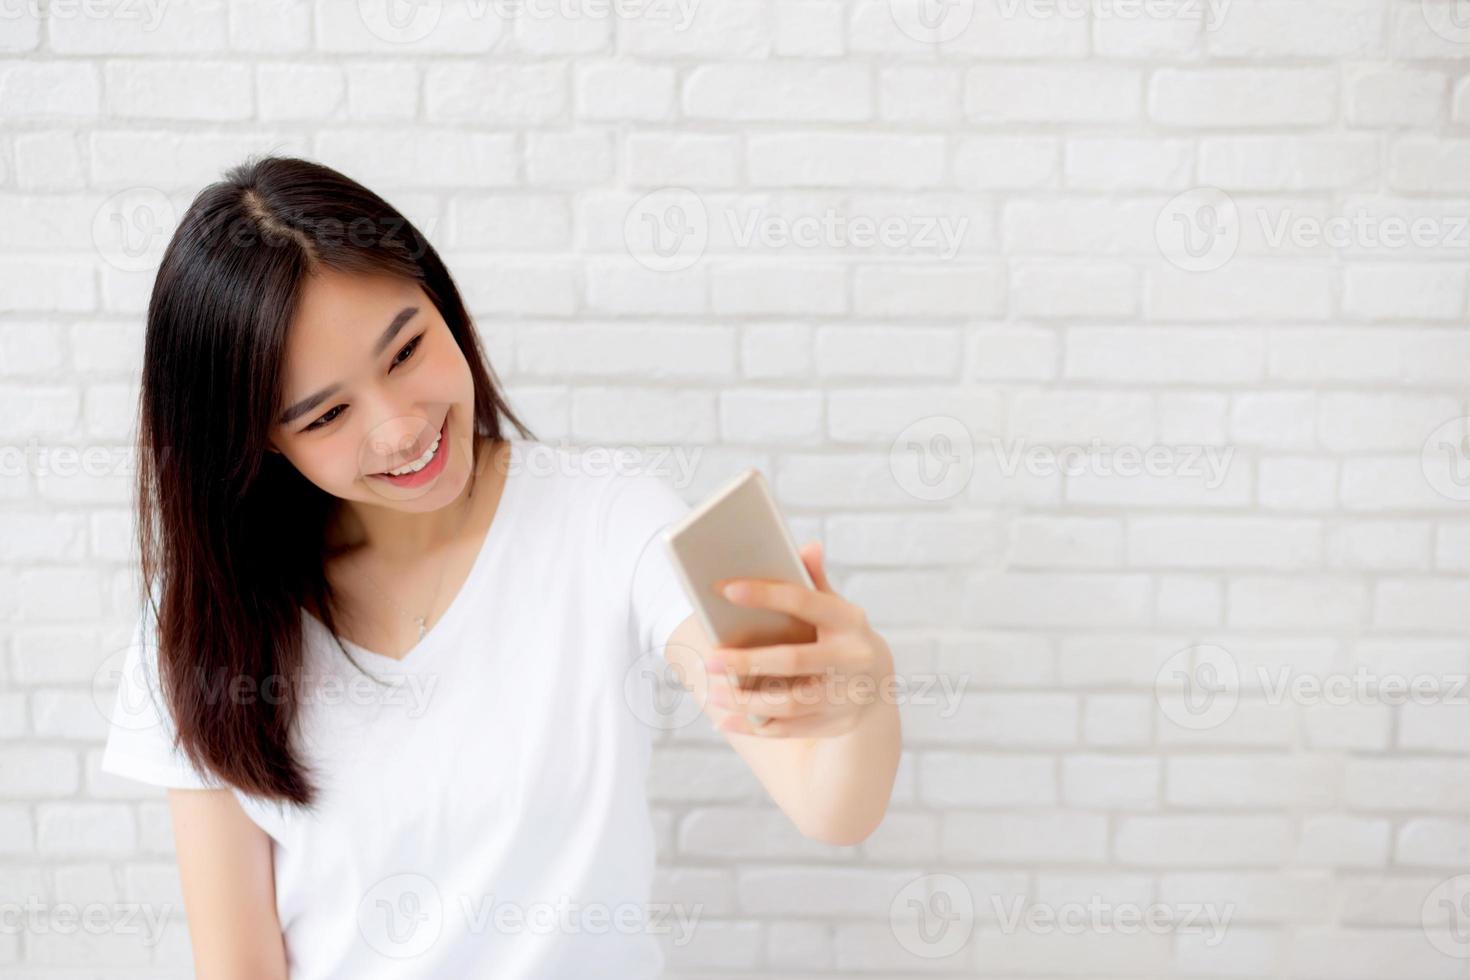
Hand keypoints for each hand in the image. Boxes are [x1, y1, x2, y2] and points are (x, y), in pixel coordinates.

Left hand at [706, 540, 893, 737]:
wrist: (875, 684)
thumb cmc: (840, 635)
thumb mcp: (834, 607)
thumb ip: (815, 581)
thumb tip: (809, 546)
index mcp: (849, 621)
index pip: (804, 602)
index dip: (766, 595)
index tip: (727, 589)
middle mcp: (853, 659)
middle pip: (794, 661)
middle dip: (748, 661)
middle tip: (710, 658)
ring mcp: (846, 695)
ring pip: (791, 703)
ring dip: (747, 700)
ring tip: (713, 692)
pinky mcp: (835, 723)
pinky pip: (790, 729)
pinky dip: (755, 726)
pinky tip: (725, 719)